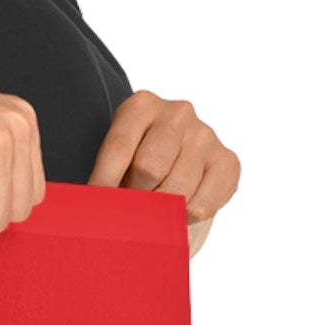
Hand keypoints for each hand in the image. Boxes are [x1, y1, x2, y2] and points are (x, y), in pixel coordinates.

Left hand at [86, 90, 239, 258]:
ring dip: (160, 211)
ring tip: (153, 209)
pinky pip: (200, 207)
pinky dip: (184, 220)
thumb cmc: (137, 160)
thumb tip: (95, 207)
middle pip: (148, 169)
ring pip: (176, 191)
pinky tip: (178, 211)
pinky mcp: (228, 161)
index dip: (103, 183)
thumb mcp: (117, 158)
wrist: (176, 161)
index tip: (96, 207)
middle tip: (131, 208)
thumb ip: (107, 176)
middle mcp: (178, 113)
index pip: (118, 148)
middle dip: (135, 197)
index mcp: (142, 105)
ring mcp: (205, 135)